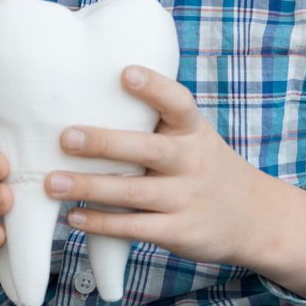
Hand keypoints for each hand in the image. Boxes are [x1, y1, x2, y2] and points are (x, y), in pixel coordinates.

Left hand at [47, 67, 305, 296]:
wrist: (254, 218)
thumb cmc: (204, 167)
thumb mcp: (195, 136)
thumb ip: (156, 121)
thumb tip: (93, 92)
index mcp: (194, 131)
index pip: (178, 103)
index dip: (154, 87)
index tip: (125, 73)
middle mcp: (192, 161)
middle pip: (149, 150)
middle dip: (105, 143)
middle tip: (65, 136)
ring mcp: (186, 198)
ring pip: (134, 192)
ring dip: (90, 187)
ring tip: (51, 182)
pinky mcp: (179, 231)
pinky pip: (135, 227)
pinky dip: (102, 223)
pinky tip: (73, 216)